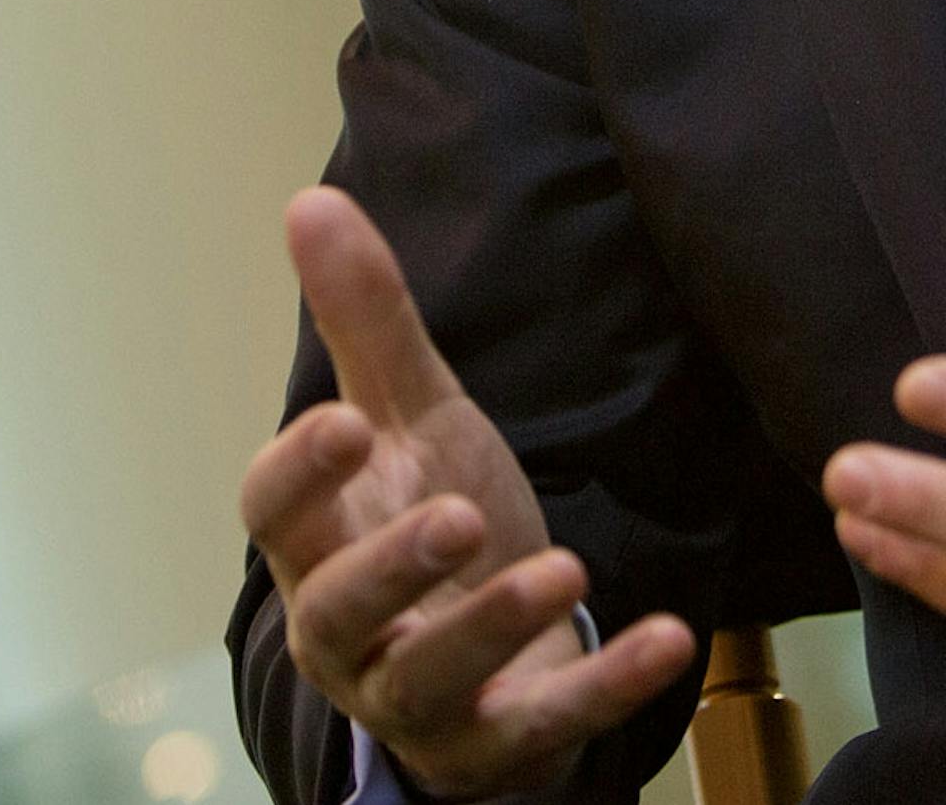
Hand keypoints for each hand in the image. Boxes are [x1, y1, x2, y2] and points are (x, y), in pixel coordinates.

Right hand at [239, 189, 693, 796]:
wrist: (501, 636)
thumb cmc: (435, 512)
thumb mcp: (413, 414)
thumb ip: (367, 318)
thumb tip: (309, 199)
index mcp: (317, 542)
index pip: (273, 515)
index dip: (300, 473)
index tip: (347, 421)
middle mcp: (348, 633)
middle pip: (339, 612)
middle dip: (393, 566)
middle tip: (458, 513)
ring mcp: (419, 699)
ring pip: (432, 682)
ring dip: (495, 626)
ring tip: (565, 568)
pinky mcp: (497, 746)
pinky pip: (544, 728)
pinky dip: (606, 687)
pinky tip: (672, 637)